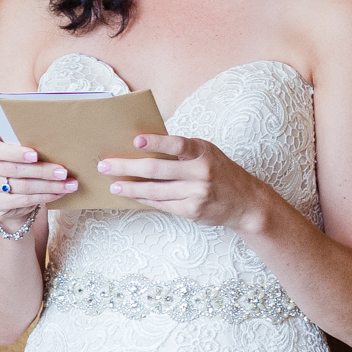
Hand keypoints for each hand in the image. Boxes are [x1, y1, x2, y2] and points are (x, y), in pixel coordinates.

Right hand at [0, 132, 76, 212]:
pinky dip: (43, 197)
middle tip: (63, 172)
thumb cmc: (20, 161)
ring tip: (68, 185)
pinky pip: (21, 200)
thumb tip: (57, 145)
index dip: (14, 153)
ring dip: (48, 186)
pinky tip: (58, 193)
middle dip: (42, 171)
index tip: (35, 155)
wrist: (10, 189)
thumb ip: (28, 145)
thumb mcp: (20, 149)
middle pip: (12, 169)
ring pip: (20, 186)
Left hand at [98, 133, 279, 230]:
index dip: (156, 142)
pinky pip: (161, 204)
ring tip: (113, 185)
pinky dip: (144, 199)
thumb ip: (183, 150)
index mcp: (204, 152)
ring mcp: (196, 193)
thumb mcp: (208, 153)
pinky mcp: (192, 210)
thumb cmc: (221, 172)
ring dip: (130, 188)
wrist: (246, 202)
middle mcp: (201, 172)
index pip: (177, 144)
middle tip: (106, 165)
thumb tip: (145, 145)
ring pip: (154, 191)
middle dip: (127, 167)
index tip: (136, 140)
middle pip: (156, 170)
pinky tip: (132, 196)